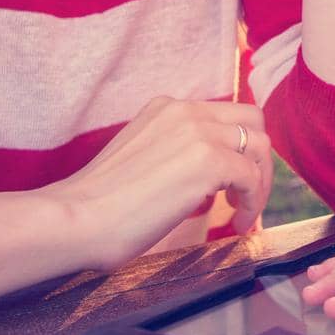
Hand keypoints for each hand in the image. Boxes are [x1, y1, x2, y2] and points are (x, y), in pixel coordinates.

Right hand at [37, 96, 271, 270]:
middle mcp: (186, 111)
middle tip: (248, 195)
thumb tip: (208, 181)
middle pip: (252, 122)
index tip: (234, 182)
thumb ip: (174, 155)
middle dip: (259, 159)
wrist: (74, 219)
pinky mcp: (209, 160)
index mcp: (167, 108)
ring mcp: (199, 132)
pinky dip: (253, 203)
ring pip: (260, 147)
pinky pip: (252, 177)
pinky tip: (238, 225)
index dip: (238, 148)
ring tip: (244, 215)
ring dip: (260, 183)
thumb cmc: (98, 206)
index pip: (225, 116)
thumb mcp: (142, 160)